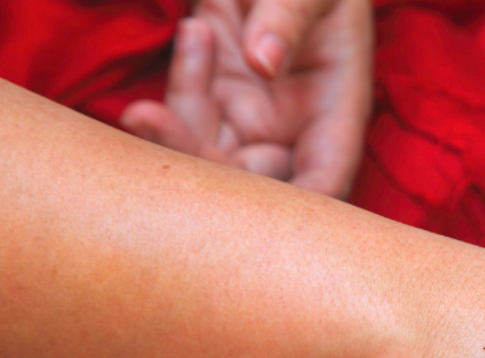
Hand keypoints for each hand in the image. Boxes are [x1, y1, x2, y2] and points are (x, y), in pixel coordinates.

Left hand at [120, 0, 372, 197]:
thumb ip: (292, 15)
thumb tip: (264, 61)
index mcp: (338, 114)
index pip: (320, 187)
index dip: (284, 210)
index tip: (231, 196)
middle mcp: (295, 129)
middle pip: (250, 186)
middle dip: (196, 161)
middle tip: (146, 116)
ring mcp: (252, 115)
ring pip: (207, 156)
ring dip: (176, 118)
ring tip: (194, 33)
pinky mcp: (217, 93)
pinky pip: (187, 114)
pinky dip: (180, 81)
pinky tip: (196, 30)